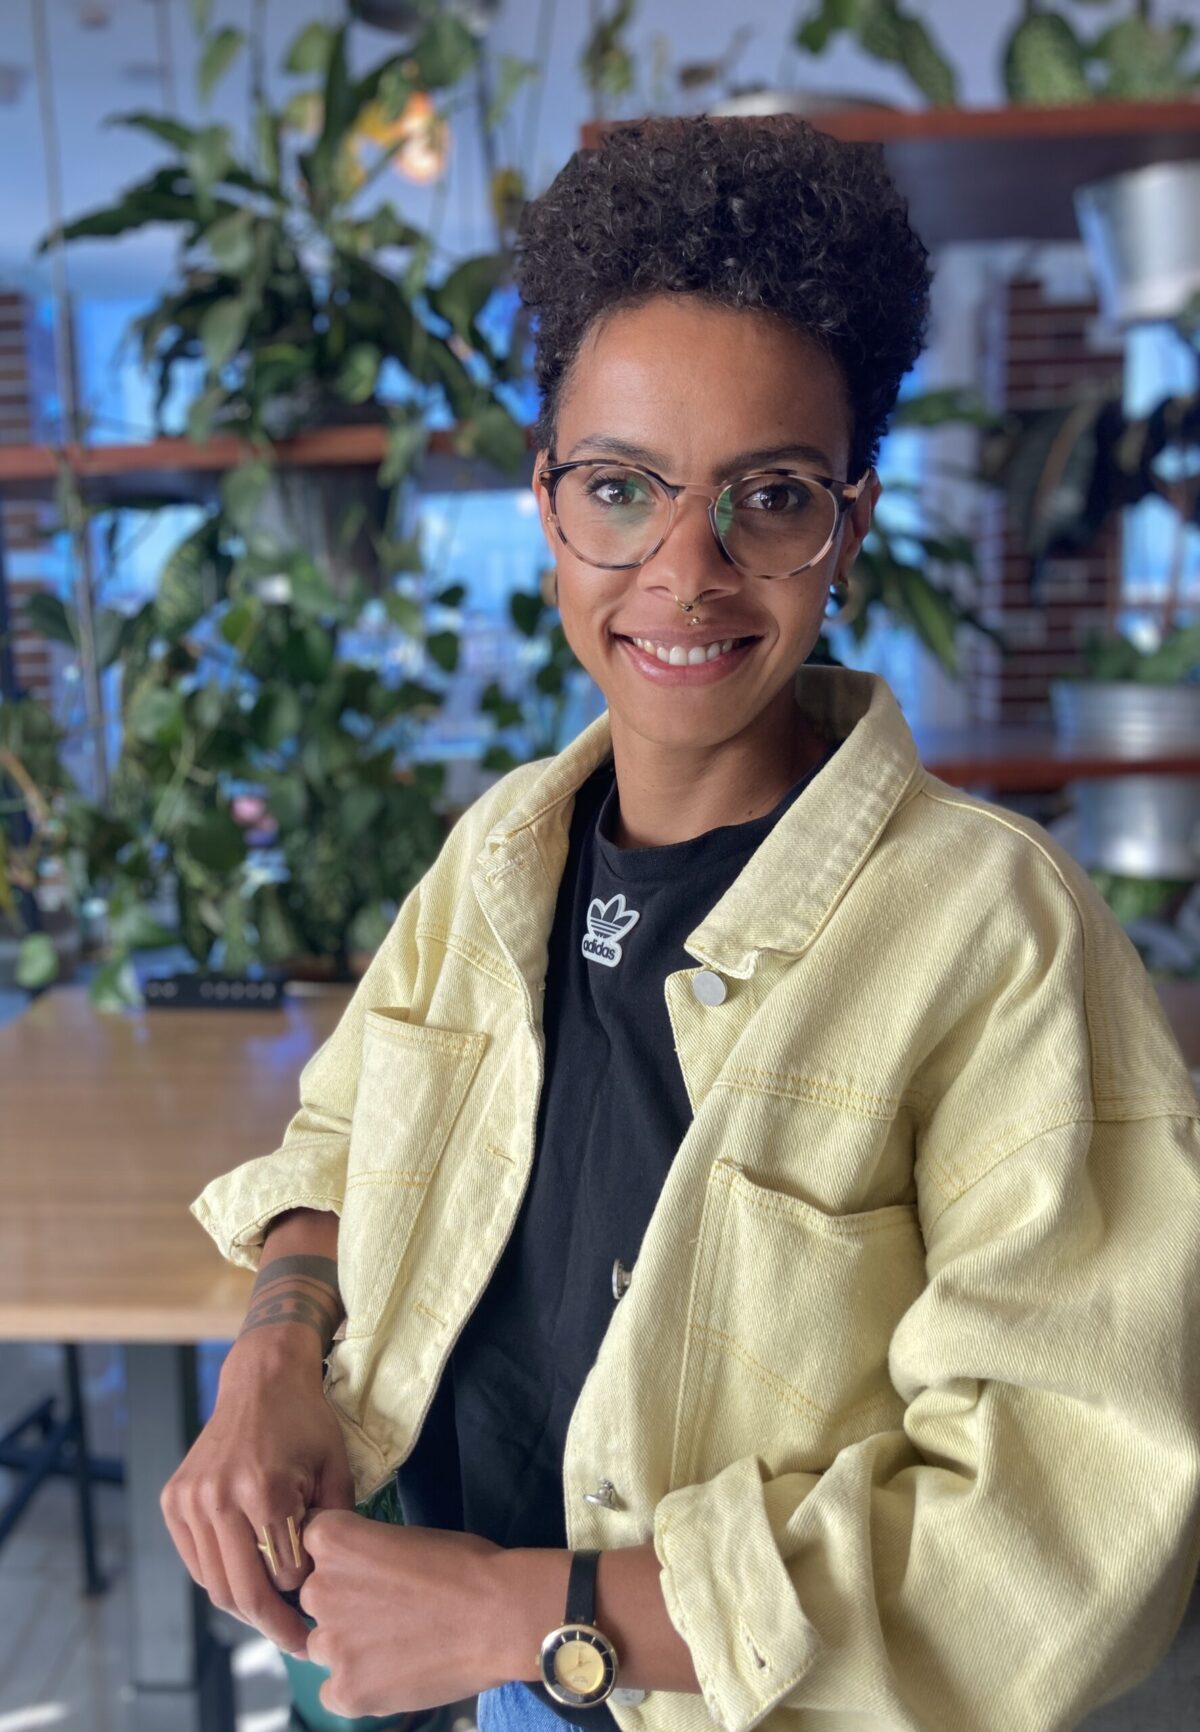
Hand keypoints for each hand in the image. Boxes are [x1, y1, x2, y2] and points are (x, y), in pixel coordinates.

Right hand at [160, 1346, 355, 1657]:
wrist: (261, 1378)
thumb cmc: (306, 1422)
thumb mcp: (336, 1469)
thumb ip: (334, 1529)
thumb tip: (325, 1584)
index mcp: (265, 1491)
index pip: (286, 1575)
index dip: (308, 1590)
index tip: (323, 1601)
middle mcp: (219, 1499)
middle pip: (243, 1592)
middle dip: (273, 1626)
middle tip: (298, 1642)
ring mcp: (191, 1500)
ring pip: (215, 1584)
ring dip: (244, 1609)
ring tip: (272, 1616)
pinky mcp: (173, 1500)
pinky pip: (196, 1562)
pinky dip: (220, 1579)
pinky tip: (246, 1580)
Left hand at [299, 1511, 523, 1719]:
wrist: (500, 1615)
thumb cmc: (465, 1565)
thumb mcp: (407, 1538)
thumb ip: (368, 1553)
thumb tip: (358, 1575)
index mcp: (334, 1541)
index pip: (308, 1544)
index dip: (336, 1559)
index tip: (361, 1568)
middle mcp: (320, 1590)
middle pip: (314, 1598)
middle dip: (342, 1604)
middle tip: (386, 1610)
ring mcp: (331, 1644)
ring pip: (321, 1646)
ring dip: (348, 1646)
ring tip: (396, 1645)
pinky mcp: (346, 1690)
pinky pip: (332, 1691)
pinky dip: (357, 1686)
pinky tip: (392, 1675)